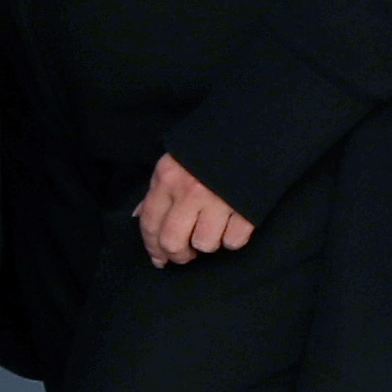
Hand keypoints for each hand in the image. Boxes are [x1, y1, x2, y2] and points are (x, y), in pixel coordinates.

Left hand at [135, 152, 256, 265]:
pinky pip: (234, 240)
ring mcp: (219, 199)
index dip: (151, 246)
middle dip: (177, 255)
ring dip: (208, 244)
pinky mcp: (247, 207)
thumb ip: (157, 190)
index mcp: (167, 178)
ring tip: (213, 231)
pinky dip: (232, 239)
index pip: (149, 222)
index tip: (158, 259)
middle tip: (185, 255)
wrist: (252, 133)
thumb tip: (139, 216)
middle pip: (173, 240)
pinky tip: (232, 227)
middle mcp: (189, 191)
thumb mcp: (174, 162)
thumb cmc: (207, 150)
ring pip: (204, 244)